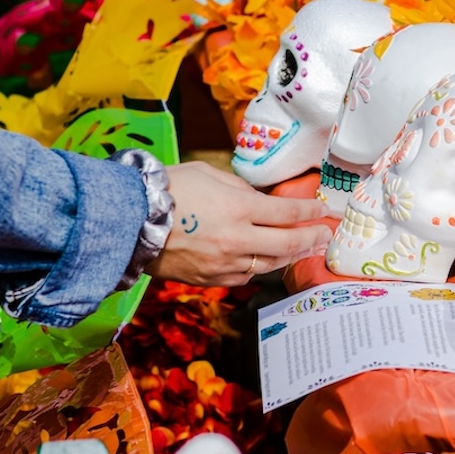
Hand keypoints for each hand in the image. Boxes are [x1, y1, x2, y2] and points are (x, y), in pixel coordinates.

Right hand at [149, 161, 332, 287]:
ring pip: (269, 264)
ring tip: (304, 249)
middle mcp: (238, 239)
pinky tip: (268, 261)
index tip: (323, 210)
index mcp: (239, 208)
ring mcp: (225, 263)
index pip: (287, 212)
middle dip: (311, 238)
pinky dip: (261, 267)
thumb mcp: (208, 174)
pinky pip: (245, 276)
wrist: (129, 222)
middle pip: (287, 243)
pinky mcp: (211, 279)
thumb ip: (239, 188)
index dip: (310, 211)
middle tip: (325, 235)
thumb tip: (259, 200)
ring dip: (291, 256)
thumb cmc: (167, 189)